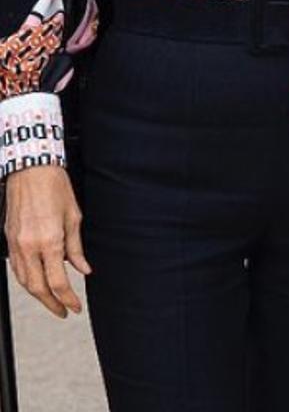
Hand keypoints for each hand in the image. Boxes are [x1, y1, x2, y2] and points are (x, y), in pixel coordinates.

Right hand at [4, 164, 90, 317]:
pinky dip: (26, 281)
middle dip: (52, 304)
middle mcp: (30, 247)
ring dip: (38, 296)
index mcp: (49, 241)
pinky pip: (16, 269)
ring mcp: (16, 246)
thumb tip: (84, 269)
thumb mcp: (75, 216)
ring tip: (52, 301)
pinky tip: (36, 283)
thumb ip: (77, 247)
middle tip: (64, 312)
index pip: (58, 282)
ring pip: (24, 282)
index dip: (68, 299)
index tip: (75, 307)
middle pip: (38, 288)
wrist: (31, 171)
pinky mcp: (9, 241)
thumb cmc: (55, 188)